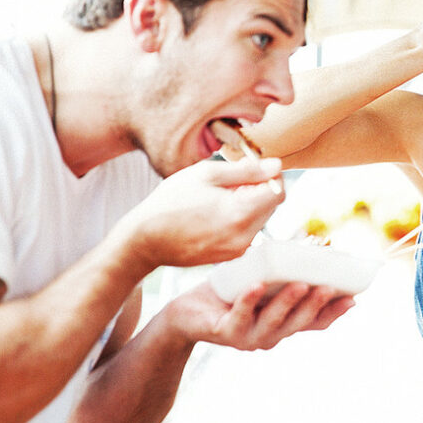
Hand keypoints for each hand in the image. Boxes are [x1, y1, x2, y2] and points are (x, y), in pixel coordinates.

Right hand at [115, 157, 284, 273]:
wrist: (145, 241)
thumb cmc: (170, 203)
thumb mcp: (206, 174)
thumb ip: (246, 170)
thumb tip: (276, 165)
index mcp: (241, 212)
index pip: (278, 191)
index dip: (271, 176)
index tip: (255, 168)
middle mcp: (245, 236)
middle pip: (271, 206)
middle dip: (259, 189)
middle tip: (231, 182)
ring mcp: (239, 249)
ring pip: (260, 219)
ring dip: (249, 204)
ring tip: (219, 198)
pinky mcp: (231, 256)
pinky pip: (248, 232)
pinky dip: (240, 219)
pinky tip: (215, 213)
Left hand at [168, 280, 354, 350]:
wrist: (184, 314)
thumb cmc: (227, 293)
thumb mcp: (259, 281)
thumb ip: (282, 271)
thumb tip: (309, 239)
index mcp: (283, 324)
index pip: (316, 322)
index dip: (335, 312)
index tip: (354, 297)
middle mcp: (270, 336)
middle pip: (299, 322)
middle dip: (317, 304)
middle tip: (331, 286)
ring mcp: (248, 337)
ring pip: (274, 322)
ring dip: (290, 303)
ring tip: (301, 284)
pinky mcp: (224, 332)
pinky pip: (239, 315)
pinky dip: (250, 300)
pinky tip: (257, 285)